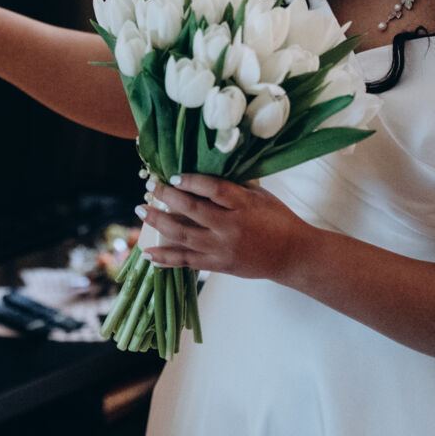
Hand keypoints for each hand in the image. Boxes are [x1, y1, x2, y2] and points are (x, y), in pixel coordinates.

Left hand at [138, 176, 311, 281]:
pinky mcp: (219, 265)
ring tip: (141, 211)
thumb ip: (235, 186)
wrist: (293, 255)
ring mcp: (223, 249)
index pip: (214, 189)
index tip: (173, 175)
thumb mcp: (260, 196)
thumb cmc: (278, 219)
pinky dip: (166, 258)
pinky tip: (149, 254)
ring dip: (158, 223)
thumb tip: (206, 169)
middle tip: (150, 188)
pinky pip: (187, 262)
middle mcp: (231, 227)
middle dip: (167, 198)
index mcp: (244, 205)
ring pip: (184, 237)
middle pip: (193, 211)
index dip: (191, 181)